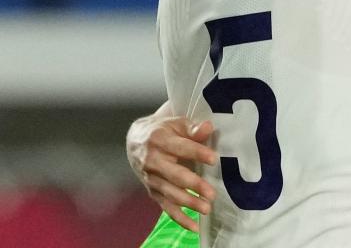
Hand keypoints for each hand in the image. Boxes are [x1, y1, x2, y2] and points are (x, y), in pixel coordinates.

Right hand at [127, 112, 217, 231]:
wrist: (136, 140)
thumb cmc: (163, 130)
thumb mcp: (176, 123)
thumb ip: (193, 128)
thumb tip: (209, 128)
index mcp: (160, 140)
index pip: (181, 147)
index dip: (197, 153)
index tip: (214, 159)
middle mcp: (153, 161)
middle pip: (175, 175)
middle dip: (194, 185)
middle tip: (211, 193)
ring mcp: (151, 178)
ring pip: (171, 193)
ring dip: (189, 202)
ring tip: (206, 208)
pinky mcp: (152, 192)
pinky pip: (166, 207)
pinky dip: (180, 218)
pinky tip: (194, 226)